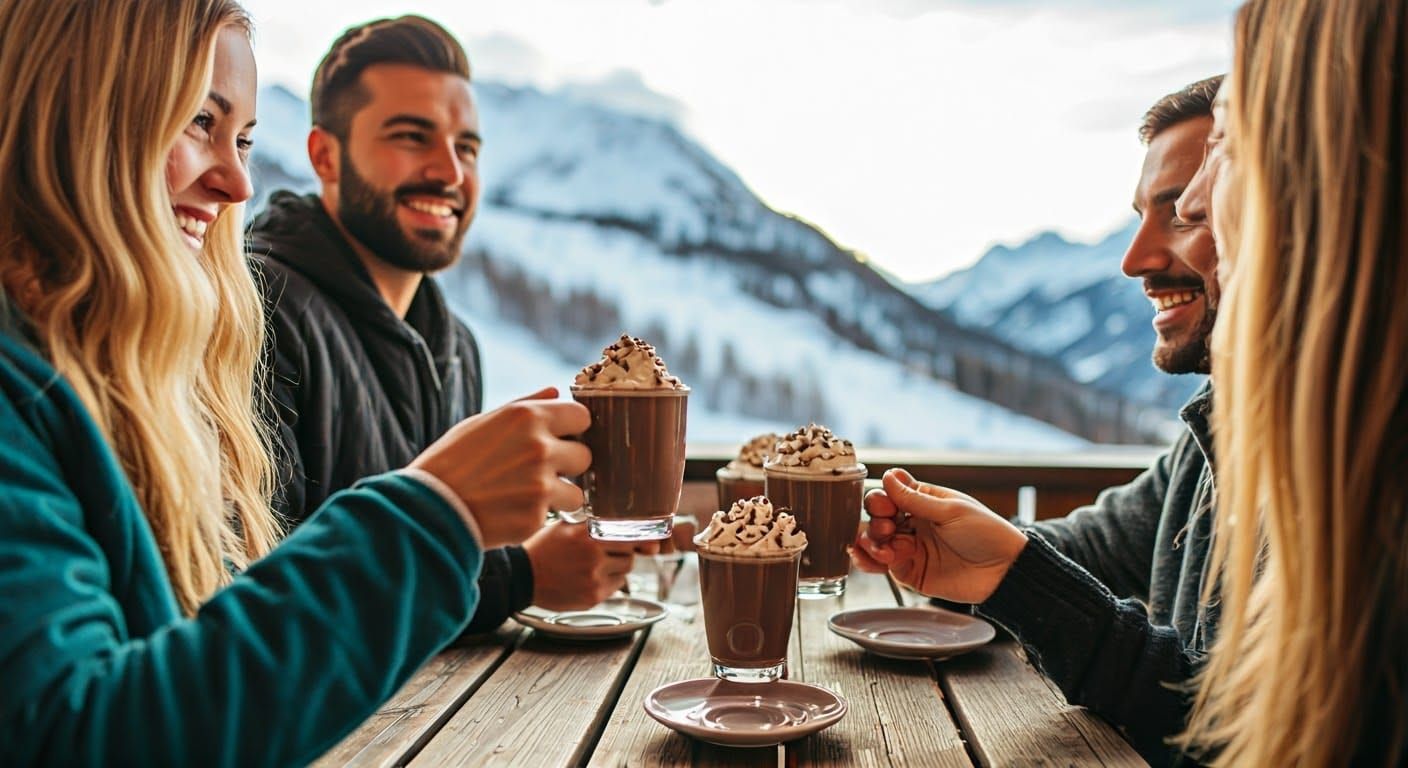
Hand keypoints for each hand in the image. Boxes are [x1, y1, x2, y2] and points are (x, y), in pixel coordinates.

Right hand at [410, 387, 590, 548]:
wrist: (428, 508)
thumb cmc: (451, 462)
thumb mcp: (482, 423)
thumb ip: (525, 406)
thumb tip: (555, 391)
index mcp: (527, 417)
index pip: (582, 416)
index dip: (573, 430)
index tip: (562, 439)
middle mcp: (539, 447)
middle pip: (585, 455)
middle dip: (569, 466)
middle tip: (542, 472)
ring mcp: (540, 484)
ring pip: (577, 492)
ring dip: (560, 497)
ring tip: (528, 497)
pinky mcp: (535, 517)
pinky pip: (553, 516)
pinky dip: (537, 517)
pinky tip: (511, 511)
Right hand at [523, 520, 636, 609]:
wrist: (522, 576)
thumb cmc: (545, 548)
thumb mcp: (568, 526)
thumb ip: (600, 525)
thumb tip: (647, 541)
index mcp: (588, 533)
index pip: (629, 534)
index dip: (634, 538)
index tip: (637, 541)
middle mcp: (593, 555)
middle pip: (629, 554)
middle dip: (621, 553)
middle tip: (603, 553)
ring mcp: (593, 578)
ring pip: (625, 571)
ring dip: (616, 568)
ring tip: (594, 566)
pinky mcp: (593, 597)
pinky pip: (615, 587)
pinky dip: (608, 582)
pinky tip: (589, 578)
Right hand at [850, 468, 1026, 602]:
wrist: (1005, 571)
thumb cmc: (988, 534)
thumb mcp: (951, 511)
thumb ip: (916, 499)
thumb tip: (889, 476)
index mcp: (924, 503)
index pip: (889, 495)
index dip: (880, 500)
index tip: (886, 506)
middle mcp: (913, 524)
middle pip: (876, 518)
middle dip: (876, 522)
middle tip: (888, 529)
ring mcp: (910, 549)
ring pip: (875, 543)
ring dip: (871, 543)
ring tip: (886, 550)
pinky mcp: (911, 572)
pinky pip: (882, 566)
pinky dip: (873, 562)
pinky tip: (881, 560)